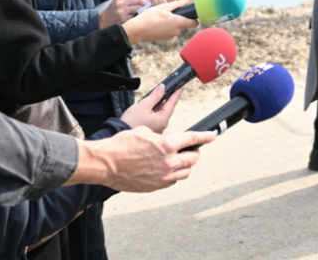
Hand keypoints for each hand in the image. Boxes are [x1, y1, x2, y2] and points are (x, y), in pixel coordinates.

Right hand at [64, 127, 215, 191]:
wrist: (106, 163)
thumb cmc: (122, 145)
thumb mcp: (144, 132)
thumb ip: (162, 137)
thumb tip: (171, 140)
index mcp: (166, 145)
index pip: (192, 140)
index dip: (205, 137)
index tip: (211, 136)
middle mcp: (168, 162)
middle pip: (193, 158)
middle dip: (194, 152)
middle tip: (191, 149)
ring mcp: (162, 177)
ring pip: (185, 172)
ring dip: (185, 165)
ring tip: (179, 159)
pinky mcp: (155, 186)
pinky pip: (173, 181)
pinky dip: (174, 175)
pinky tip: (168, 169)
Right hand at [99, 0, 149, 27]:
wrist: (104, 20)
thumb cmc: (114, 9)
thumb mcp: (118, 0)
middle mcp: (120, 2)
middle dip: (145, 0)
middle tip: (147, 2)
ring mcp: (121, 10)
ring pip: (138, 6)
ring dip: (144, 7)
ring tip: (144, 8)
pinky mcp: (123, 18)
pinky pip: (135, 14)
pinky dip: (139, 13)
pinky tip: (139, 13)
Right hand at [120, 84, 181, 133]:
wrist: (119, 132)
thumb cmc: (131, 121)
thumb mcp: (144, 105)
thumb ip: (155, 96)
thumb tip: (162, 88)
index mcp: (162, 120)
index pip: (171, 104)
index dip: (175, 95)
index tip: (180, 89)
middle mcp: (161, 126)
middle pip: (165, 108)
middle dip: (165, 98)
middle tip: (168, 89)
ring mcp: (156, 128)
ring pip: (159, 112)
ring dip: (158, 104)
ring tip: (156, 95)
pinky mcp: (149, 129)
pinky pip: (154, 117)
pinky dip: (153, 110)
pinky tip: (149, 105)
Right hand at [122, 0, 197, 43]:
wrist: (137, 30)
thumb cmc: (150, 17)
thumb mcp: (163, 7)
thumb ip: (177, 4)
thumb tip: (186, 1)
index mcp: (178, 23)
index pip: (194, 23)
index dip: (194, 18)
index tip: (190, 13)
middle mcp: (177, 31)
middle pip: (183, 23)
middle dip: (178, 16)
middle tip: (169, 10)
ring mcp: (170, 36)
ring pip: (175, 26)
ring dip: (171, 21)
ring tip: (161, 15)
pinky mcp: (164, 38)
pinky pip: (169, 30)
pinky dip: (166, 25)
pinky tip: (158, 21)